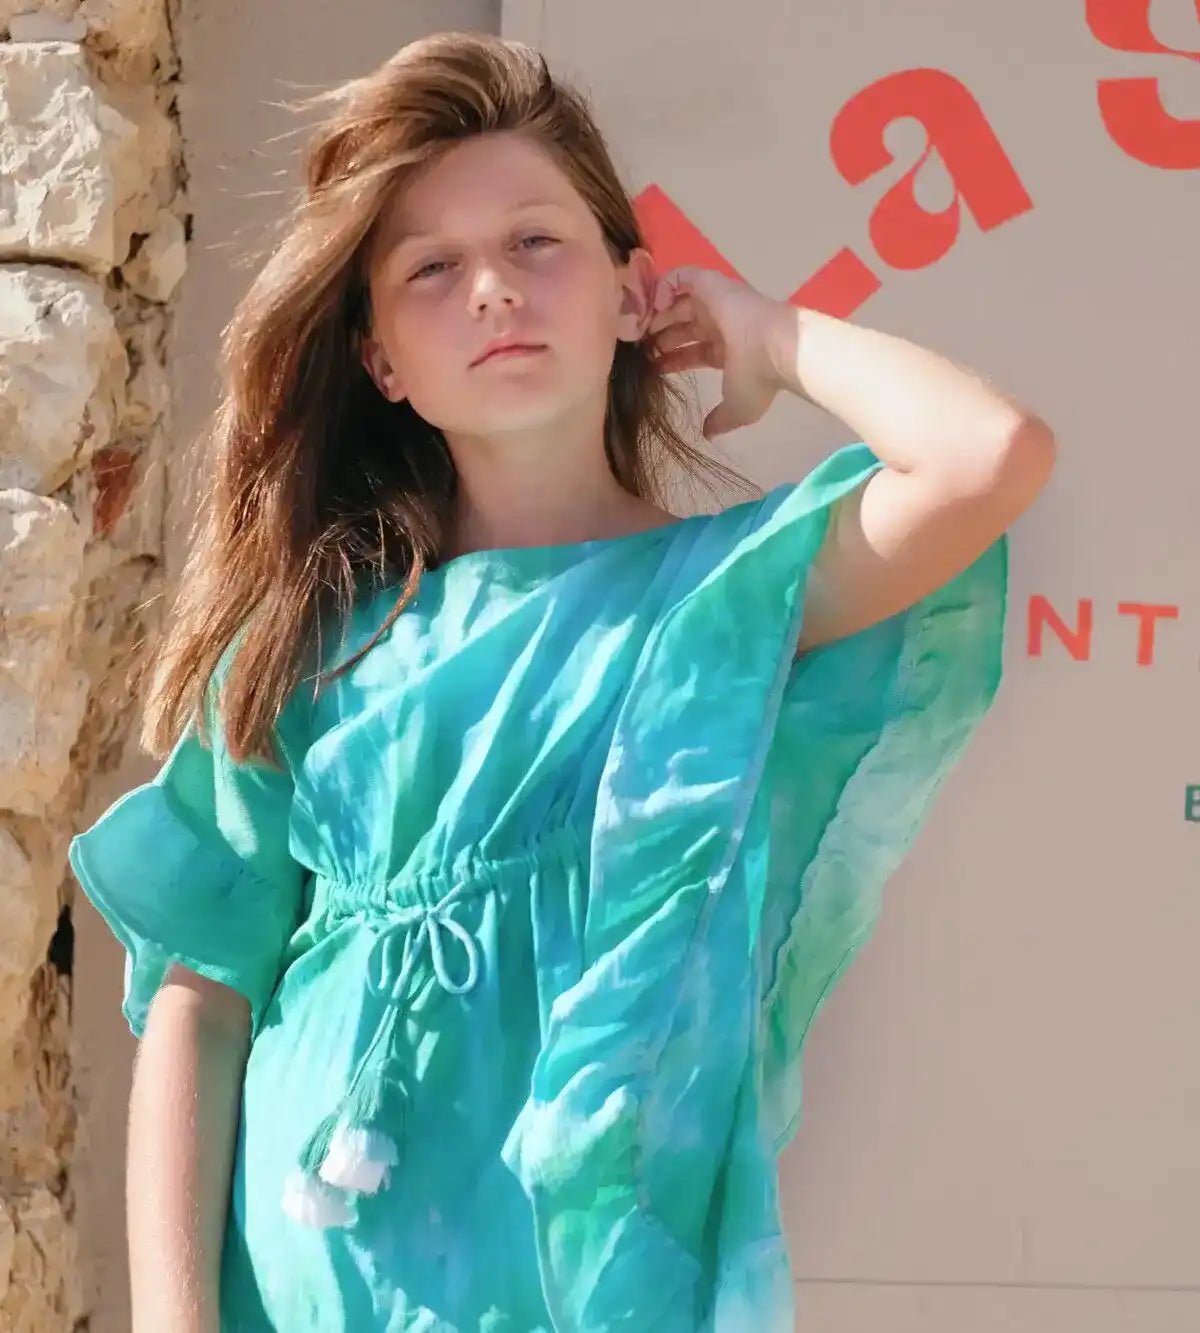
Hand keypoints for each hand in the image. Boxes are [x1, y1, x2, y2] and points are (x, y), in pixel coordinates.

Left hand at [644, 266, 792, 438]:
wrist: (773, 348)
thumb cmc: (756, 378)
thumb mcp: (737, 409)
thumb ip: (720, 420)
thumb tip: (708, 435)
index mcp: (727, 349)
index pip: (693, 352)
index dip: (672, 359)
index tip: (653, 368)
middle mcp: (721, 323)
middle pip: (682, 327)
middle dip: (661, 337)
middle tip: (641, 348)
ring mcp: (716, 301)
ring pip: (679, 302)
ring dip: (658, 314)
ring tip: (643, 329)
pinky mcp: (711, 283)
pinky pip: (682, 276)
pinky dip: (664, 286)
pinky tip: (656, 307)